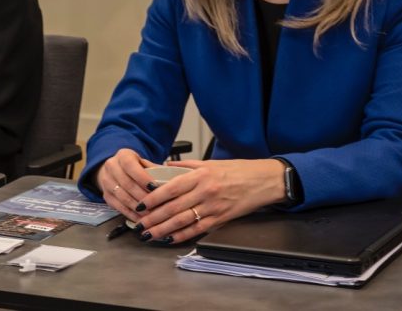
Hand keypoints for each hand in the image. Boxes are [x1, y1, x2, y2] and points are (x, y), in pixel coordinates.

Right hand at [96, 148, 161, 223]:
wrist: (115, 169)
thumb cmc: (134, 166)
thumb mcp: (143, 162)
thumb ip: (155, 169)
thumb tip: (170, 180)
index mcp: (123, 155)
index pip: (131, 166)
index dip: (143, 178)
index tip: (155, 188)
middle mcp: (111, 167)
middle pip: (127, 184)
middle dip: (143, 196)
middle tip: (156, 205)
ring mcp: (106, 182)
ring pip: (123, 197)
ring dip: (138, 208)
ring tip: (151, 214)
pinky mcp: (106, 196)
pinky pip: (119, 207)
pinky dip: (131, 214)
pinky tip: (141, 218)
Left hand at [132, 158, 286, 243]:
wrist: (263, 181)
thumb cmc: (238, 170)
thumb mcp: (210, 162)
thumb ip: (186, 166)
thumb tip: (165, 167)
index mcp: (201, 175)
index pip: (171, 187)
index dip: (154, 197)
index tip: (141, 203)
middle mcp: (206, 191)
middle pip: (174, 207)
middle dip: (154, 217)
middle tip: (139, 224)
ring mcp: (213, 207)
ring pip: (183, 221)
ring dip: (163, 230)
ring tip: (149, 234)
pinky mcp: (220, 220)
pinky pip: (197, 230)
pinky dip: (182, 236)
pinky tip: (170, 239)